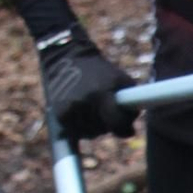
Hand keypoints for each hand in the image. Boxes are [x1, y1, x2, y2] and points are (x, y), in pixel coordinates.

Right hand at [36, 24, 134, 139]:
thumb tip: (130, 132)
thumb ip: (132, 104)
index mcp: (100, 92)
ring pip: (91, 133)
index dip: (123, 123)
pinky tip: (83, 111)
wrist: (68, 58)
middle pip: (104, 129)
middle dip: (109, 121)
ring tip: (93, 106)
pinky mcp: (60, 115)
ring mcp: (70, 110)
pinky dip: (83, 126)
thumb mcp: (121, 79)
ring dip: (96, 126)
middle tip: (105, 105)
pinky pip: (77, 132)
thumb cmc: (101, 71)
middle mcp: (83, 102)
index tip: (123, 118)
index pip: (117, 122)